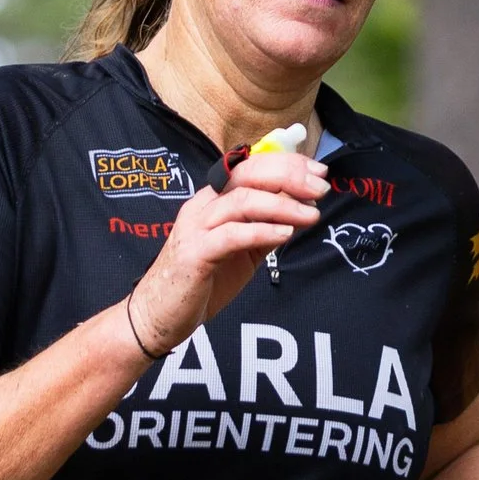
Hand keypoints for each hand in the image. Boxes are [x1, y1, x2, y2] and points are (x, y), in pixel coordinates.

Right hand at [125, 149, 324, 355]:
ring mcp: (196, 227)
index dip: (287, 163)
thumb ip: (264, 229)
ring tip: (312, 215)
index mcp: (213, 199)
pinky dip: (262, 230)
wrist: (158, 316)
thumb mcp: (241, 251)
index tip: (319, 171)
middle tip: (321, 188)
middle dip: (290, 176)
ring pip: (242, 201)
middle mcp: (203, 206)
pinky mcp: (195, 254)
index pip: (251, 166)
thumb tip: (297, 212)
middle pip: (247, 174)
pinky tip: (286, 234)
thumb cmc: (199, 282)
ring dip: (283, 205)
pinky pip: (232, 235)